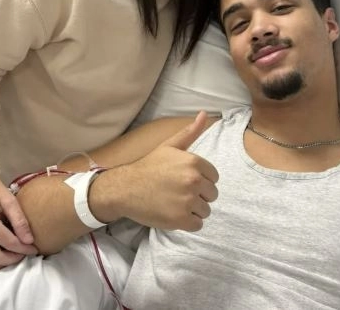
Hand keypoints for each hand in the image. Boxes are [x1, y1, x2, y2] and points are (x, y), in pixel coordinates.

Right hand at [94, 111, 218, 231]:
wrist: (125, 188)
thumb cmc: (149, 166)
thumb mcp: (170, 146)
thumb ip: (190, 132)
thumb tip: (204, 114)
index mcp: (194, 163)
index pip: (214, 177)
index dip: (201, 180)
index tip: (184, 180)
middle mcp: (193, 181)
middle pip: (212, 195)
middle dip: (199, 195)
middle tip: (178, 192)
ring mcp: (187, 202)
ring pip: (205, 210)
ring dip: (193, 210)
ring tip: (175, 203)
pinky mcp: (180, 220)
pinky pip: (197, 225)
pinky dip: (188, 223)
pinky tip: (174, 213)